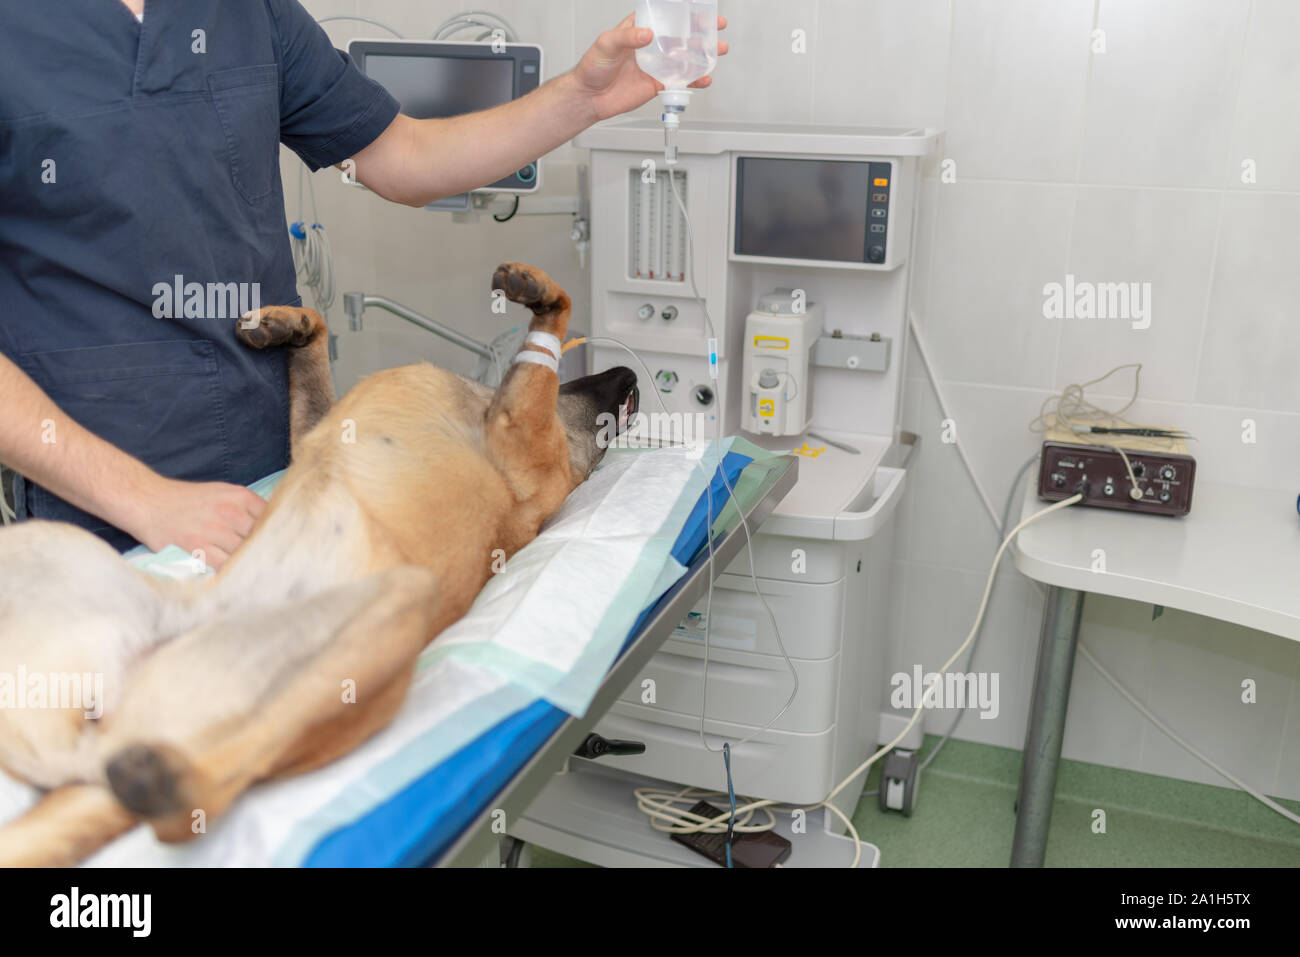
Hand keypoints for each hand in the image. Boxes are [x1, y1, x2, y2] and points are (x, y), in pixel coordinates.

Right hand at [129, 478, 266, 569]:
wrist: (148, 500)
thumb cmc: (188, 500)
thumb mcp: (222, 492)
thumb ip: (247, 508)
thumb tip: (272, 526)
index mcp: (240, 497)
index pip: (273, 519)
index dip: (279, 534)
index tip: (284, 546)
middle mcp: (230, 512)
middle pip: (262, 538)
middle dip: (267, 551)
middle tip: (274, 565)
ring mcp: (214, 530)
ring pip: (245, 554)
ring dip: (250, 564)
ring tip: (256, 574)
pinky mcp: (197, 547)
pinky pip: (225, 566)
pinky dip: (233, 572)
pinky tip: (237, 577)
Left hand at [573, 13, 728, 121]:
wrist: (589, 97)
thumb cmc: (592, 67)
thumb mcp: (606, 44)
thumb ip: (627, 37)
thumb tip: (647, 34)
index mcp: (639, 28)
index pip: (665, 15)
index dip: (683, 11)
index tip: (699, 7)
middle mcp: (650, 45)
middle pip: (681, 34)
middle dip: (701, 30)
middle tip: (717, 26)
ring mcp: (656, 64)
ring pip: (685, 57)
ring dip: (703, 54)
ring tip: (718, 51)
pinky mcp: (658, 83)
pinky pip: (680, 80)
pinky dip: (694, 79)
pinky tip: (704, 77)